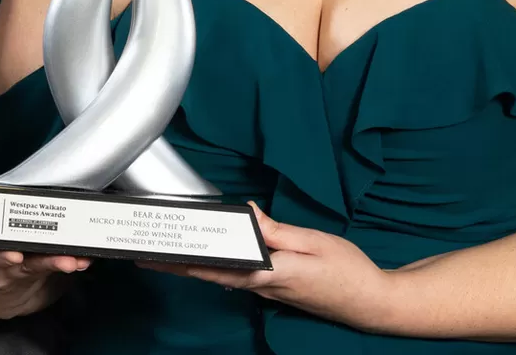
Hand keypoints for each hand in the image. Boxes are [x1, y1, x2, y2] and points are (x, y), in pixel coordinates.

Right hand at [0, 209, 89, 319]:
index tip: (12, 253)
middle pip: (13, 267)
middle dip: (31, 261)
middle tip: (52, 255)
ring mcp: (16, 276)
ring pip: (35, 269)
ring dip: (54, 264)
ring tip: (71, 259)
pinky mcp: (34, 276)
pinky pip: (50, 270)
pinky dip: (67, 265)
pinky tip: (82, 260)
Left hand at [139, 204, 398, 332]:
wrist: (371, 302)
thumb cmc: (347, 271)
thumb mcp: (313, 242)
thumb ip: (275, 230)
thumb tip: (244, 213)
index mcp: (268, 273)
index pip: (216, 265)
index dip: (183, 259)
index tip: (157, 250)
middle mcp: (262, 287)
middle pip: (210, 274)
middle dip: (177, 265)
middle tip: (144, 255)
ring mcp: (267, 292)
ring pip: (221, 277)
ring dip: (194, 267)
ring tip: (168, 254)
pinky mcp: (275, 291)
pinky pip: (237, 278)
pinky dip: (217, 268)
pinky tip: (210, 259)